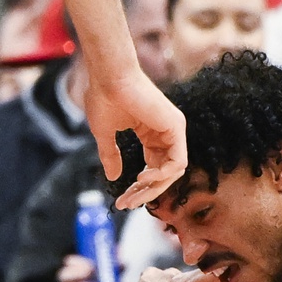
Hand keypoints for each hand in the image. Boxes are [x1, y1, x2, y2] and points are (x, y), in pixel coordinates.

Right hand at [83, 69, 186, 209]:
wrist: (108, 77)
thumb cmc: (104, 98)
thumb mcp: (105, 134)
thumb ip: (111, 156)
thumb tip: (113, 178)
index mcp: (151, 133)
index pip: (152, 168)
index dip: (138, 188)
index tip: (121, 201)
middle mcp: (165, 133)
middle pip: (163, 174)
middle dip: (145, 193)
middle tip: (125, 204)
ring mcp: (173, 129)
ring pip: (172, 172)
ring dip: (153, 188)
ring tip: (133, 193)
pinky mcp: (176, 126)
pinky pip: (177, 162)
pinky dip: (162, 175)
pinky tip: (143, 177)